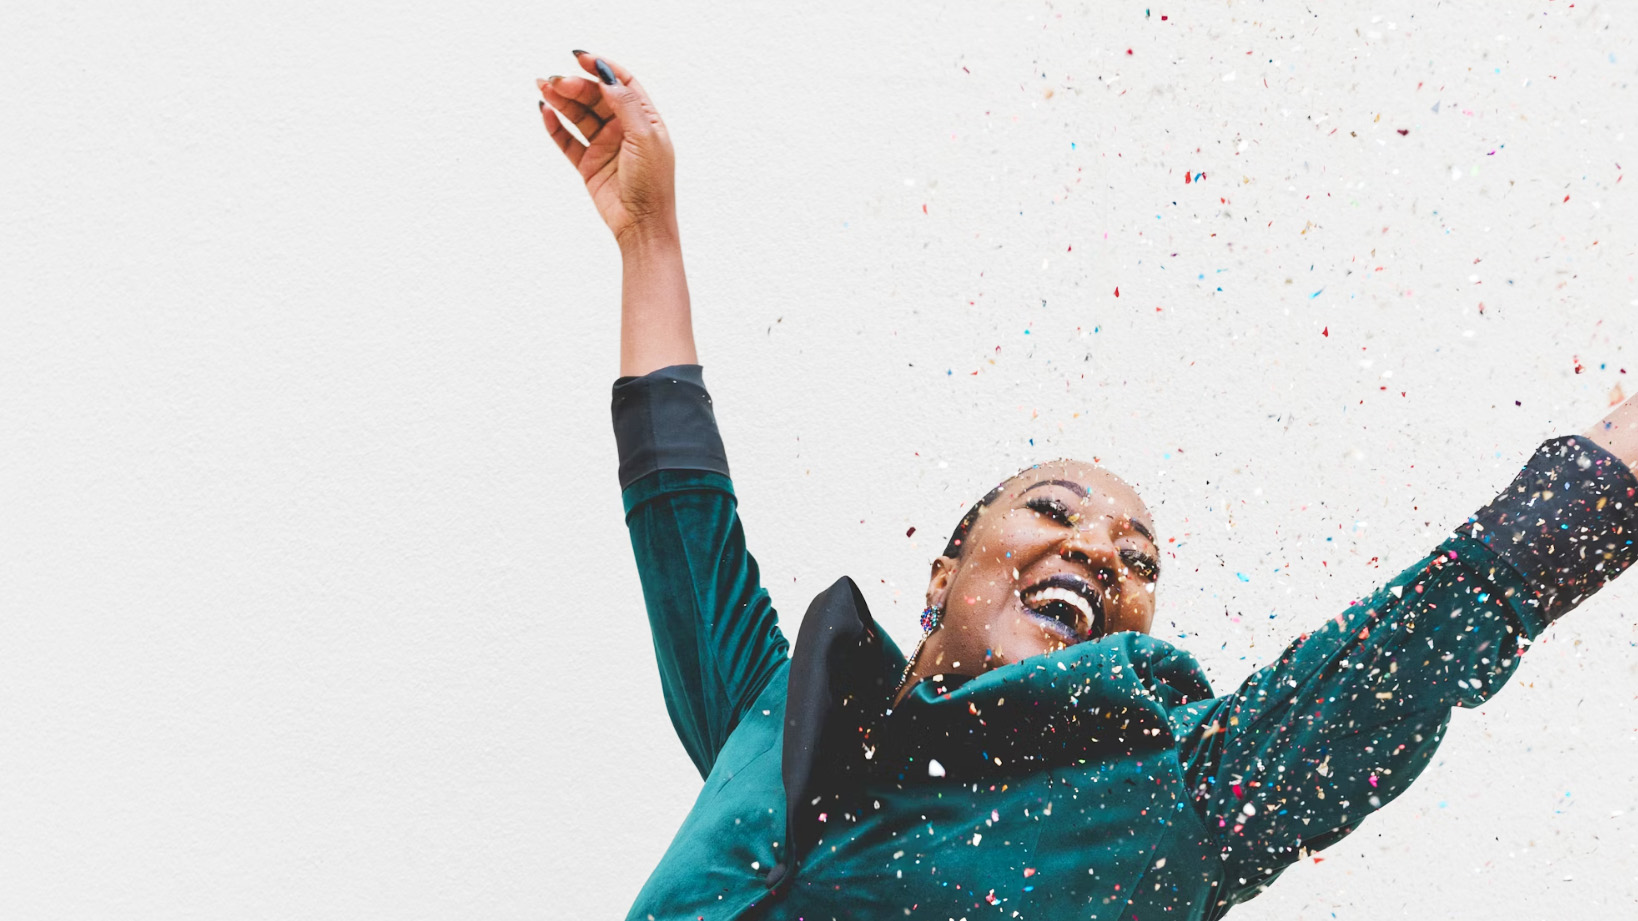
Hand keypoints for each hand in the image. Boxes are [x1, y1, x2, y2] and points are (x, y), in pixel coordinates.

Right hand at [536, 52, 677, 248]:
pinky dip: (555, 126)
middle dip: (576, 86)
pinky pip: (568, 140)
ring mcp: (605, 146)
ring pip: (579, 115)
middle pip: (596, 97)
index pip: (622, 83)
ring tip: (543, 87)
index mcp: (645, 119)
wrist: (641, 224)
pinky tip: (545, 112)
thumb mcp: (645, 137)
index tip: (580, 58)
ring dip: (561, 101)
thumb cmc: (652, 183)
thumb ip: (626, 104)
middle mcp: (624, 129)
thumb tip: (606, 76)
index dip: (601, 68)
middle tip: (556, 81)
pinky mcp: (588, 164)